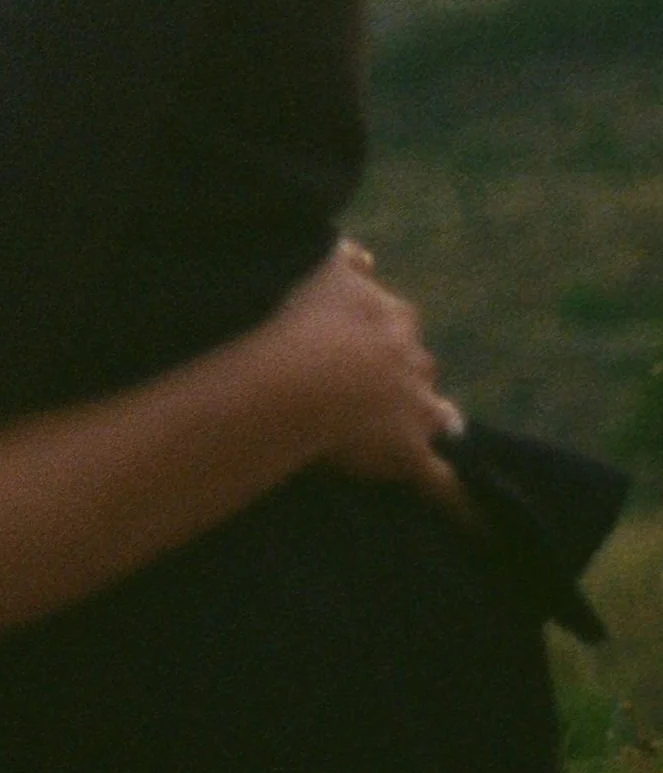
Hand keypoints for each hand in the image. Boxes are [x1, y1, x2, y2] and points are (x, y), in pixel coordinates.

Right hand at [271, 242, 466, 508]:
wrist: (297, 377)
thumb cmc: (299, 320)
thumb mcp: (321, 268)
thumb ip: (345, 259)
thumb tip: (365, 255)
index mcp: (391, 315)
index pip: (396, 320)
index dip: (378, 332)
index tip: (357, 340)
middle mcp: (412, 358)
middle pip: (418, 364)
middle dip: (402, 374)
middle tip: (368, 387)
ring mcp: (415, 408)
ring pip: (437, 415)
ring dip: (429, 420)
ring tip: (420, 431)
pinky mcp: (410, 454)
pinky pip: (442, 481)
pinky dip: (459, 499)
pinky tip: (474, 517)